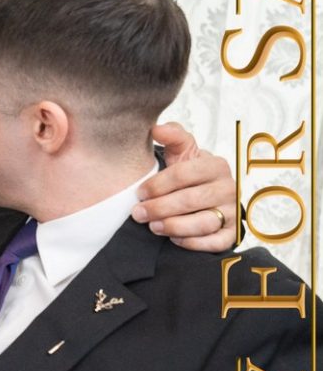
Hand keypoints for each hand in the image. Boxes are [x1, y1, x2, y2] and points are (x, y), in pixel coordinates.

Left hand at [133, 122, 236, 251]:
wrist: (207, 196)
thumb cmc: (189, 174)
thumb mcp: (181, 152)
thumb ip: (173, 137)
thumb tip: (156, 128)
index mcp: (216, 165)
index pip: (184, 174)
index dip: (158, 185)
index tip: (139, 192)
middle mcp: (228, 188)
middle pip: (191, 200)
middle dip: (159, 208)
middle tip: (138, 213)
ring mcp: (232, 212)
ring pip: (202, 223)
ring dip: (173, 226)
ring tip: (153, 226)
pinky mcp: (231, 234)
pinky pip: (214, 243)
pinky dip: (191, 242)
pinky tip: (173, 239)